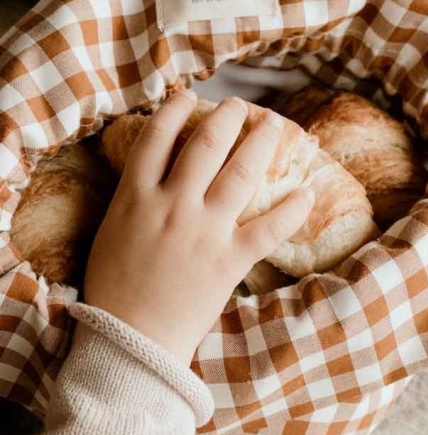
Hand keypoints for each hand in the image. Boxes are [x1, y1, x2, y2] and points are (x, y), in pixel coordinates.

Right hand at [83, 89, 314, 361]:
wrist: (131, 340)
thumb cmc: (114, 288)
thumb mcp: (112, 231)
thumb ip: (135, 198)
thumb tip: (155, 172)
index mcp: (136, 196)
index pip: (157, 136)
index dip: (175, 108)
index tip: (190, 95)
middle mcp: (172, 204)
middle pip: (206, 144)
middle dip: (227, 116)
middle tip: (241, 105)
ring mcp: (204, 230)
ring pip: (241, 172)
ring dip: (261, 142)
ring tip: (273, 123)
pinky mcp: (229, 259)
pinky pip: (269, 227)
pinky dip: (293, 209)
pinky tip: (308, 192)